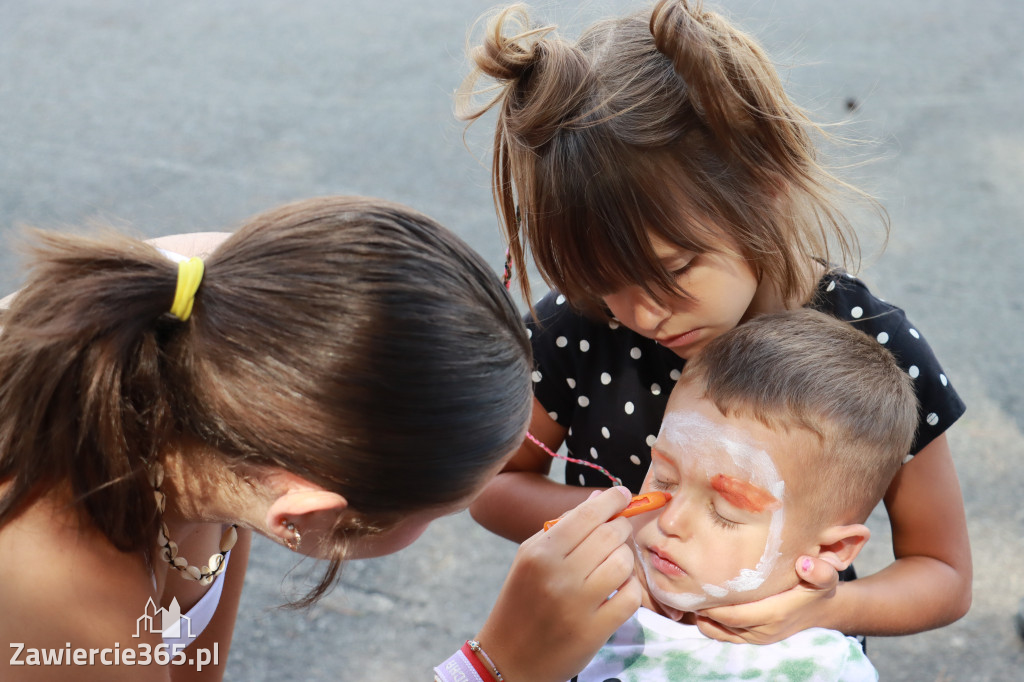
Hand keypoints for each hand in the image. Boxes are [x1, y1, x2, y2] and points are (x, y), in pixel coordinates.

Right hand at [473, 486, 640, 681]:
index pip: (586, 515)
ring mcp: (578, 605)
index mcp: (539, 553)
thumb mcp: (530, 558)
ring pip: (624, 563)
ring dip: (625, 558)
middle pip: (610, 535)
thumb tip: (599, 497)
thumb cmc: (521, 601)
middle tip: (616, 531)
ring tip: (613, 563)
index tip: (622, 494)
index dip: (611, 500)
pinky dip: (630, 589)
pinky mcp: (595, 631)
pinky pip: (631, 597)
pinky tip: (617, 589)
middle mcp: (558, 576)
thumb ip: (563, 527)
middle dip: (620, 527)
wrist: (509, 658)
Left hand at [693, 555, 839, 643]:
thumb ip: (820, 571)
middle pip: (722, 622)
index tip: (698, 585)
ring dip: (702, 616)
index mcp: (775, 614)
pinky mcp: (750, 639)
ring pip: (718, 631)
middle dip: (703, 607)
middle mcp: (763, 630)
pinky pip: (722, 635)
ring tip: (692, 594)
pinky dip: (708, 623)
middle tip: (688, 585)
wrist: (819, 609)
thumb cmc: (815, 586)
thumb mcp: (826, 575)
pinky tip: (701, 603)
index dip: (714, 603)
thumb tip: (806, 564)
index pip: (735, 614)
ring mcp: (755, 637)